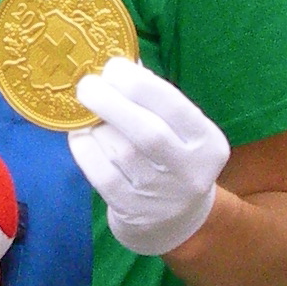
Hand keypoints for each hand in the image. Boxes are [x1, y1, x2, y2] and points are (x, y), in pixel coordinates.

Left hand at [69, 59, 229, 255]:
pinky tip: (80, 136)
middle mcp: (188, 171)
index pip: (175, 107)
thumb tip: (119, 64)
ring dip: (95, 126)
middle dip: (111, 102)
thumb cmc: (172, 158)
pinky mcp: (132, 211)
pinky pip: (101, 175)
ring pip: (121, 152)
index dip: (140, 84)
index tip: (113, 67)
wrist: (175, 221)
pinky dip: (85, 149)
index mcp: (206, 142)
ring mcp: (160, 195)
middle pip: (148, 133)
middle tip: (87, 84)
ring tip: (86, 112)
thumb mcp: (179, 130)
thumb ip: (155, 99)